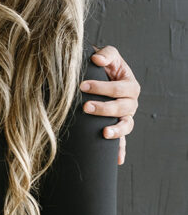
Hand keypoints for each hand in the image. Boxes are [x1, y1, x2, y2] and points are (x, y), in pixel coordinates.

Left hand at [80, 45, 139, 165]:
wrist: (98, 78)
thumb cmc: (103, 66)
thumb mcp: (107, 56)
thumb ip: (106, 54)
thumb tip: (96, 59)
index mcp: (130, 85)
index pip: (119, 88)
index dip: (102, 87)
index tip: (83, 85)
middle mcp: (130, 103)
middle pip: (122, 108)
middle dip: (104, 108)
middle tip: (86, 107)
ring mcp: (125, 117)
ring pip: (126, 126)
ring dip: (116, 131)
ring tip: (104, 133)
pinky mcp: (118, 129)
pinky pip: (122, 142)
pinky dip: (120, 151)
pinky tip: (117, 160)